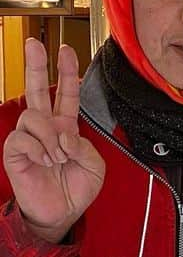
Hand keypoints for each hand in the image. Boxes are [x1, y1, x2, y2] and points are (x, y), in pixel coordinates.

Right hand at [3, 39, 103, 242]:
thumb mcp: (94, 164)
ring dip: (50, 137)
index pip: (66, 94)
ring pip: (34, 117)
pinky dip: (38, 149)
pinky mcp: (14, 151)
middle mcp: (45, 128)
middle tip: (34, 44)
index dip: (66, 73)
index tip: (66, 50)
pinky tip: (44, 162)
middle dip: (36, 65)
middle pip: (37, 90)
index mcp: (66, 127)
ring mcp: (28, 138)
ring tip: (57, 158)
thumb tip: (64, 135)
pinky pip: (23, 138)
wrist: (62, 212)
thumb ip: (84, 145)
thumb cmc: (77, 188)